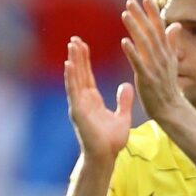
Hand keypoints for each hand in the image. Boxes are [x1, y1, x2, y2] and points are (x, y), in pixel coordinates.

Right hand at [64, 36, 133, 159]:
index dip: (84, 60)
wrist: (105, 157)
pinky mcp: (77, 111)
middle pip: (79, 73)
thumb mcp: (122, 116)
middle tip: (74, 38)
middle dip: (77, 56)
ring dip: (72, 61)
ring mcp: (78, 105)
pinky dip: (70, 77)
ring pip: (74, 78)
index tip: (82, 45)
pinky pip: (73, 91)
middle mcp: (82, 100)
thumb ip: (123, 100)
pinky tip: (69, 64)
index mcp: (92, 100)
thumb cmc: (112, 141)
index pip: (87, 75)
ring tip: (71, 45)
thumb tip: (126, 85)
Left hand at [120, 0, 184, 123]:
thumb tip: (176, 25)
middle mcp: (162, 57)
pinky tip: (124, 41)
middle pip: (151, 31)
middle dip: (141, 15)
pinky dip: (132, 51)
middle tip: (130, 1)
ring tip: (125, 15)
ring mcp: (155, 67)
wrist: (171, 110)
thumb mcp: (172, 62)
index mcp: (167, 52)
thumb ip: (172, 43)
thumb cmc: (168, 87)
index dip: (153, 12)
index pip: (160, 28)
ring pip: (144, 43)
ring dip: (135, 28)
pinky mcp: (147, 79)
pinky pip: (139, 63)